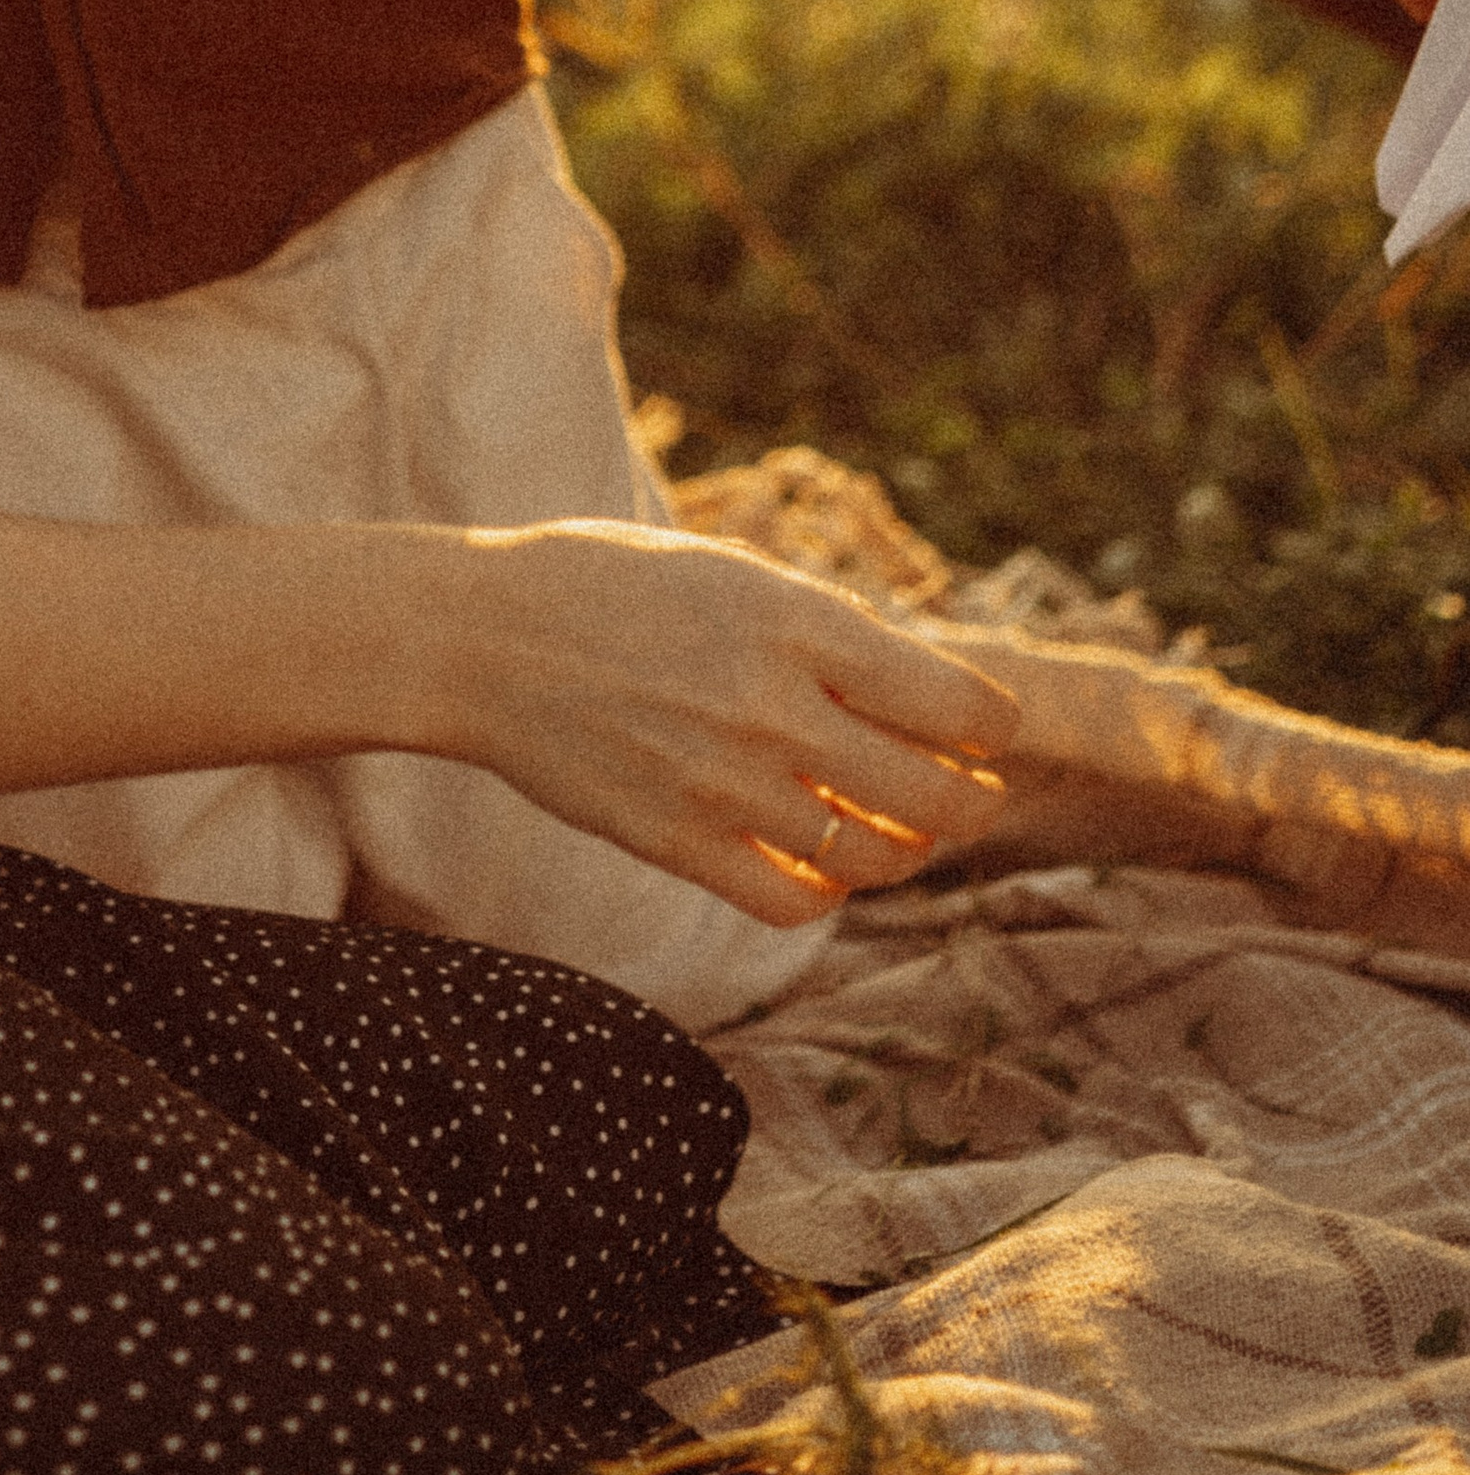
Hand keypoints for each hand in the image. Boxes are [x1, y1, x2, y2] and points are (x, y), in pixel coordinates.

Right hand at [447, 521, 1017, 925]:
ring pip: (872, 858)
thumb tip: (921, 687)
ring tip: (897, 829)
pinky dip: (824, 890)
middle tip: (972, 796)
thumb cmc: (609, 584)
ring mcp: (723, 784)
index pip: (956, 705)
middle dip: (974, 804)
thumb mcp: (732, 573)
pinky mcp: (676, 842)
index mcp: (794, 623)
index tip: (984, 731)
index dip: (992, 728)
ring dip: (903, 851)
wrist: (483, 637)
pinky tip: (817, 860)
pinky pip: (792, 901)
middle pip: (935, 798)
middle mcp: (771, 707)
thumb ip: (825, 630)